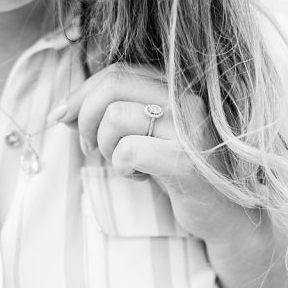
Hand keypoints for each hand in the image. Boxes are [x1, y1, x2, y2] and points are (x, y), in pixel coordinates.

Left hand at [51, 62, 247, 245]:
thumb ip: (111, 115)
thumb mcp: (144, 135)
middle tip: (87, 146)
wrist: (227, 215)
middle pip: (112, 85)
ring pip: (115, 117)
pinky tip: (139, 176)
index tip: (60, 117)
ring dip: (105, 146)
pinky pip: (128, 151)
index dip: (81, 93)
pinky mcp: (186, 162)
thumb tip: (62, 112)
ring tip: (124, 162)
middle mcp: (186, 99)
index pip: (116, 72)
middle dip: (84, 116)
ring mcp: (190, 128)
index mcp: (176, 86)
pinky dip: (122, 167)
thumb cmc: (179, 172)